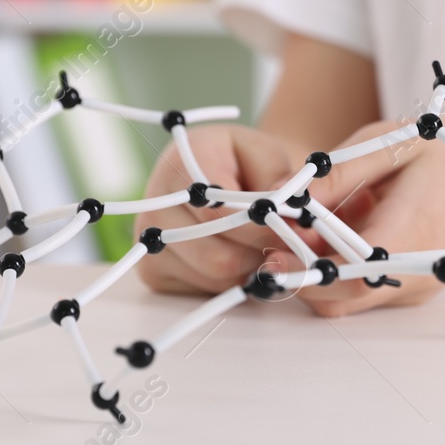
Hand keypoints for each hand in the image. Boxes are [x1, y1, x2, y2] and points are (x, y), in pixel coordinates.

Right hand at [136, 124, 303, 294]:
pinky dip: (234, 279)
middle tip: (290, 246)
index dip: (262, 229)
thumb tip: (294, 217)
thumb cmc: (248, 163)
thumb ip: (285, 183)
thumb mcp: (270, 156)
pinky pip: (205, 288)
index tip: (294, 232)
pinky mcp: (153, 267)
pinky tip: (241, 254)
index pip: (221, 213)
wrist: (223, 171)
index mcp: (184, 161)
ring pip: (217, 276)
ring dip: (251, 268)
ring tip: (265, 245)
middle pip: (219, 255)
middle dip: (262, 253)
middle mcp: (156, 199)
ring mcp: (150, 238)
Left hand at [297, 116, 444, 316]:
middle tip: (288, 230)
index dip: (300, 267)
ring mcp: (420, 284)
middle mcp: (417, 271)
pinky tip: (361, 225)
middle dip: (304, 268)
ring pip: (351, 297)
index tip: (272, 243)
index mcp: (411, 233)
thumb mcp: (391, 143)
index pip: (342, 276)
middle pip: (339, 298)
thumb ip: (334, 173)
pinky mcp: (420, 287)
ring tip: (333, 217)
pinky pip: (371, 290)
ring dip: (326, 267)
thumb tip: (279, 195)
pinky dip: (350, 266)